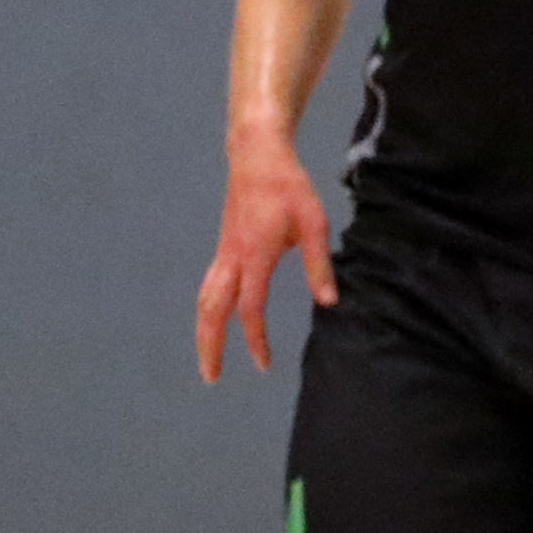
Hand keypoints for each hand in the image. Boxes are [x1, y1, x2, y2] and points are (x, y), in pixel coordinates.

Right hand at [197, 140, 336, 381]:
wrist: (257, 154)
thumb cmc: (288, 186)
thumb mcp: (315, 222)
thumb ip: (319, 265)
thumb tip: (329, 303)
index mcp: (255, 254)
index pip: (250, 308)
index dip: (256, 339)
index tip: (264, 364)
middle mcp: (232, 258)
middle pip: (212, 310)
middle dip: (209, 346)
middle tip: (211, 378)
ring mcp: (224, 252)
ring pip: (205, 299)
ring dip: (204, 331)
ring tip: (208, 358)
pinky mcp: (225, 247)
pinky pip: (210, 286)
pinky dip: (208, 311)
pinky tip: (215, 322)